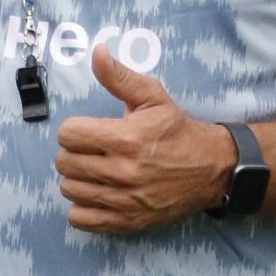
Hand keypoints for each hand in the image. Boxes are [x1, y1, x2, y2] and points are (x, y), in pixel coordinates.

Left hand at [53, 44, 234, 233]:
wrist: (210, 168)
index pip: (68, 135)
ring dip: (77, 178)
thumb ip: (120, 77)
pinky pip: (81, 219)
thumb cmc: (177, 130)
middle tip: (91, 149)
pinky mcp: (127, 222)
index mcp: (125, 138)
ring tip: (95, 170)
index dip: (74, 129)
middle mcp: (122, 172)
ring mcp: (124, 201)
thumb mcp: (153, 96)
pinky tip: (96, 193)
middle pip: (64, 162)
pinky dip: (82, 207)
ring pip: (69, 189)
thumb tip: (97, 53)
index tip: (88, 130)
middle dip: (73, 152)